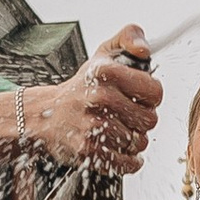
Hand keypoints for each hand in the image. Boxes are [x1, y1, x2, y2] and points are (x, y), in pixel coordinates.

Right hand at [28, 29, 161, 171]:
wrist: (45, 115)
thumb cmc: (81, 88)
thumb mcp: (103, 54)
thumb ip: (129, 37)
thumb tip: (144, 49)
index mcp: (105, 72)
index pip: (155, 91)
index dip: (151, 96)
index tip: (141, 97)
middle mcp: (99, 98)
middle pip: (150, 120)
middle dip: (142, 120)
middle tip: (127, 115)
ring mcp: (92, 126)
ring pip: (139, 142)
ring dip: (133, 140)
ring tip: (118, 130)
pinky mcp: (88, 151)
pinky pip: (127, 162)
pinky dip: (128, 160)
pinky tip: (118, 149)